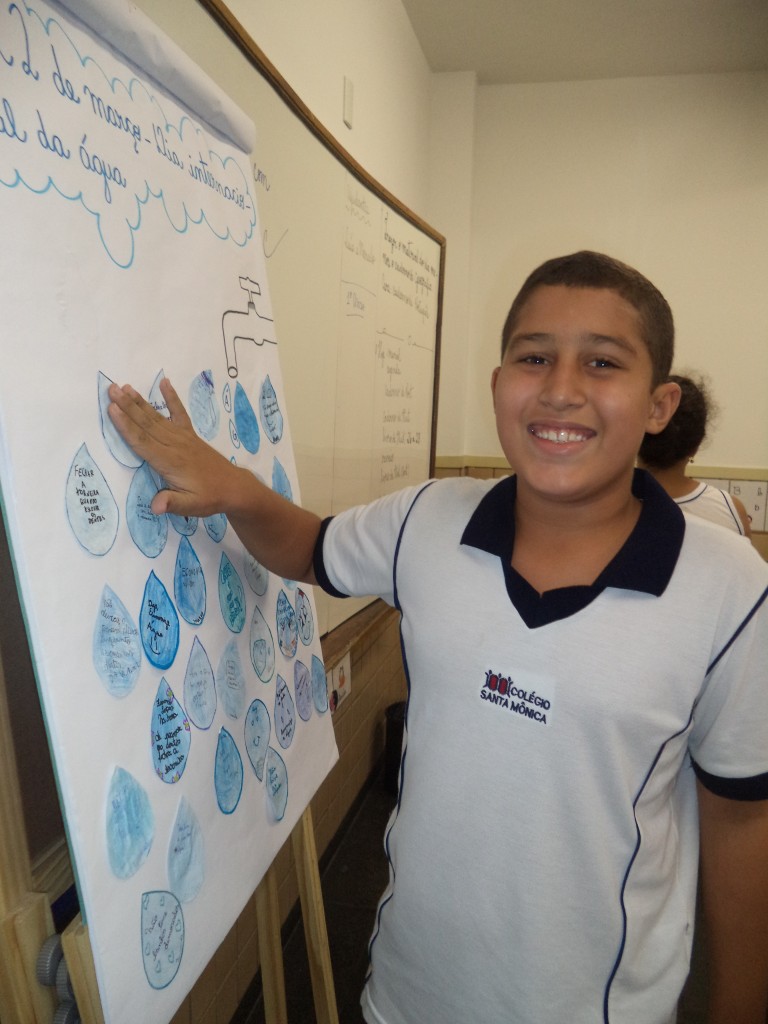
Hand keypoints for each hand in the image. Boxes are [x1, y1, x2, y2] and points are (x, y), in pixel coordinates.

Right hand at [108, 377, 238, 518]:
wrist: (234, 488)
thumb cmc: (209, 498)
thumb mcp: (191, 506)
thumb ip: (172, 503)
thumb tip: (155, 507)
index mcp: (170, 462)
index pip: (143, 442)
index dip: (126, 426)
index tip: (112, 409)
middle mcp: (175, 445)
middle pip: (146, 424)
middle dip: (127, 406)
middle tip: (111, 389)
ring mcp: (183, 437)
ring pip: (158, 417)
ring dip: (140, 401)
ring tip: (125, 387)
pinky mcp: (191, 435)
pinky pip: (180, 412)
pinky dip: (172, 397)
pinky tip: (165, 383)